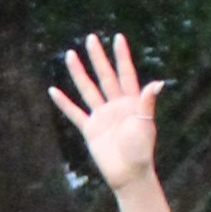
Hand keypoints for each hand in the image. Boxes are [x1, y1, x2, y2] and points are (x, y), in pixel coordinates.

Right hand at [47, 34, 162, 190]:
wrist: (129, 173)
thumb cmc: (142, 150)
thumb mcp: (146, 123)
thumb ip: (147, 102)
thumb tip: (157, 82)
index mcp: (131, 102)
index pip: (126, 74)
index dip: (122, 56)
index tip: (118, 38)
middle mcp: (115, 105)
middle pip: (105, 76)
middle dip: (98, 57)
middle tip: (91, 38)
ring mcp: (101, 116)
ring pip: (88, 89)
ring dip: (79, 72)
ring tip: (70, 55)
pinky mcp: (90, 129)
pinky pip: (74, 113)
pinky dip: (64, 103)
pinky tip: (53, 91)